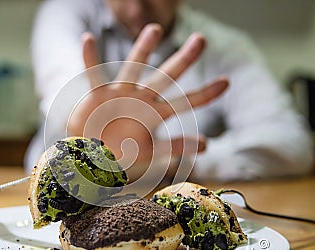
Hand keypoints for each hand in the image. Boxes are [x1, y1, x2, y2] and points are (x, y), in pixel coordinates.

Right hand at [68, 23, 227, 174]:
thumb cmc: (123, 152)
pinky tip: (88, 38)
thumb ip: (175, 147)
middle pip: (165, 77)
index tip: (226, 82)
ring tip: (155, 29)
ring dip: (143, 49)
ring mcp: (120, 94)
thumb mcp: (151, 152)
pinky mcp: (97, 95)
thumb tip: (205, 145)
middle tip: (201, 39)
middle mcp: (141, 99)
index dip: (204, 94)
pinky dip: (90, 58)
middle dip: (183, 60)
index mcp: (156, 113)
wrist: (94, 156)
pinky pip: (94, 74)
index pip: (185, 102)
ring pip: (134, 68)